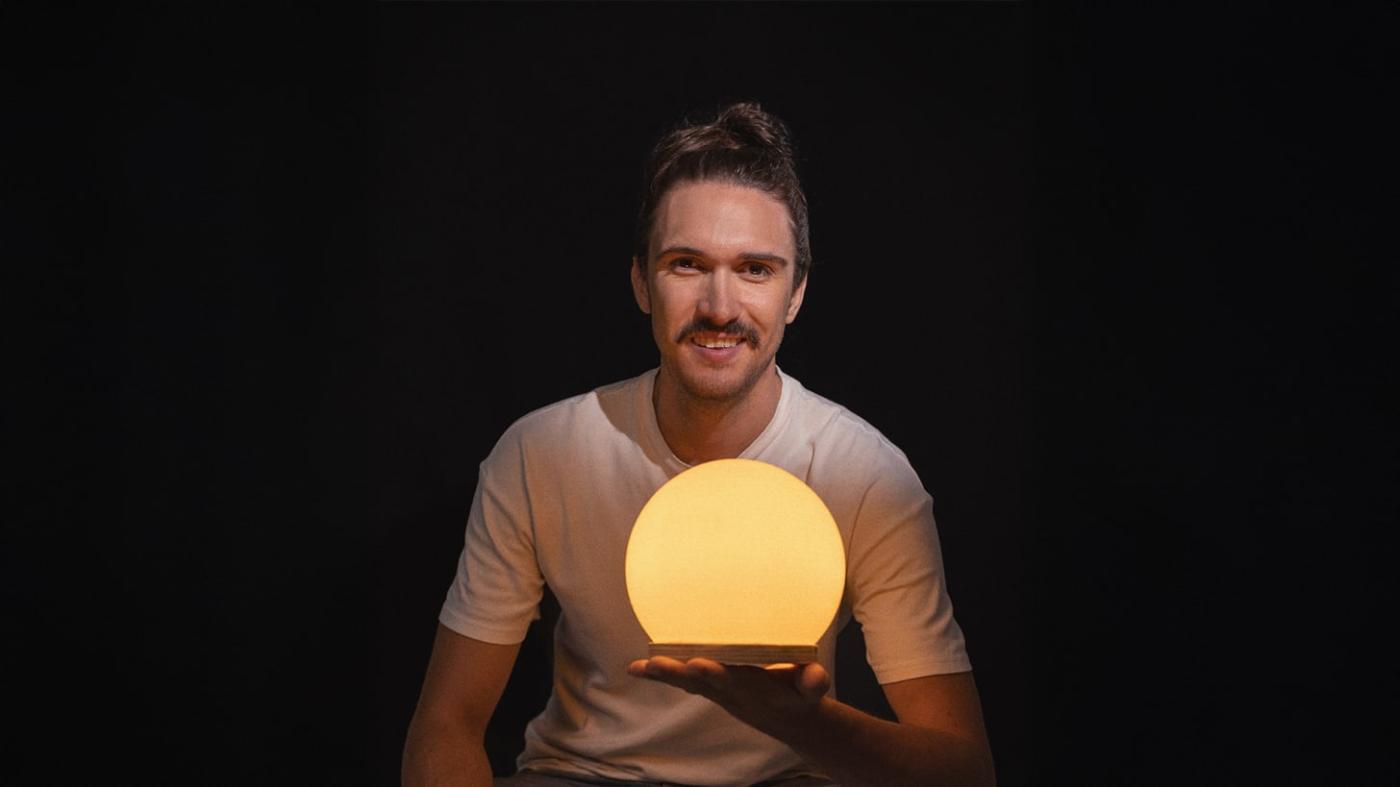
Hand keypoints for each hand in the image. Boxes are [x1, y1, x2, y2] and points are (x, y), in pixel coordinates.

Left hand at [626, 656, 830, 731]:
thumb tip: (816, 677)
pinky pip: (683, 680)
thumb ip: (813, 683)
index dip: (715, 674)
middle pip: (700, 683)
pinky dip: (661, 673)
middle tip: (656, 665)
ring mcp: (718, 690)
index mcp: (754, 689)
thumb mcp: (811, 692)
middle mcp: (731, 692)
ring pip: (687, 682)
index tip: (698, 665)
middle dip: (678, 674)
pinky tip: (636, 667)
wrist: (788, 718)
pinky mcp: (711, 686)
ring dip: (663, 674)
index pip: (732, 681)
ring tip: (638, 667)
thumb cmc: (800, 696)